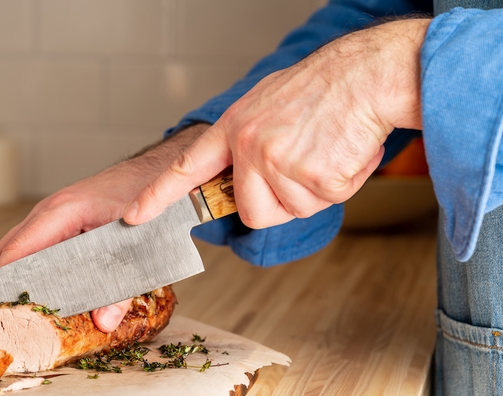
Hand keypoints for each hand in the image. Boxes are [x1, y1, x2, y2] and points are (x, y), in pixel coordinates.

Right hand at [0, 123, 209, 331]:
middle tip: (0, 317)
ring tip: (14, 311)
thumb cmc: (146, 200)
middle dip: (2, 283)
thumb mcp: (139, 248)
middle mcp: (50, 211)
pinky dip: (31, 268)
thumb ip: (122, 288)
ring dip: (17, 276)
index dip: (2, 280)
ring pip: (19, 249)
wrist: (159, 173)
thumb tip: (103, 321)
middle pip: (8, 251)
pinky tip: (39, 292)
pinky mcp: (61, 221)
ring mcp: (53, 214)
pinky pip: (35, 246)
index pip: (18, 250)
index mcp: (62, 212)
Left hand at [123, 19, 429, 227]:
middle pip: (251, 212)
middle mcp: (249, 147)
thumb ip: (248, 143)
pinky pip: (322, 203)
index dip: (159, 196)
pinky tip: (343, 152)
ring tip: (326, 151)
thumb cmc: (322, 90)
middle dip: (279, 202)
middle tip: (304, 166)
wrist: (366, 74)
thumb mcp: (268, 106)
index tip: (135, 215)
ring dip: (313, 192)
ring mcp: (278, 163)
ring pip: (290, 211)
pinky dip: (340, 185)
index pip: (186, 168)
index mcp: (235, 128)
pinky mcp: (312, 178)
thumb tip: (246, 179)